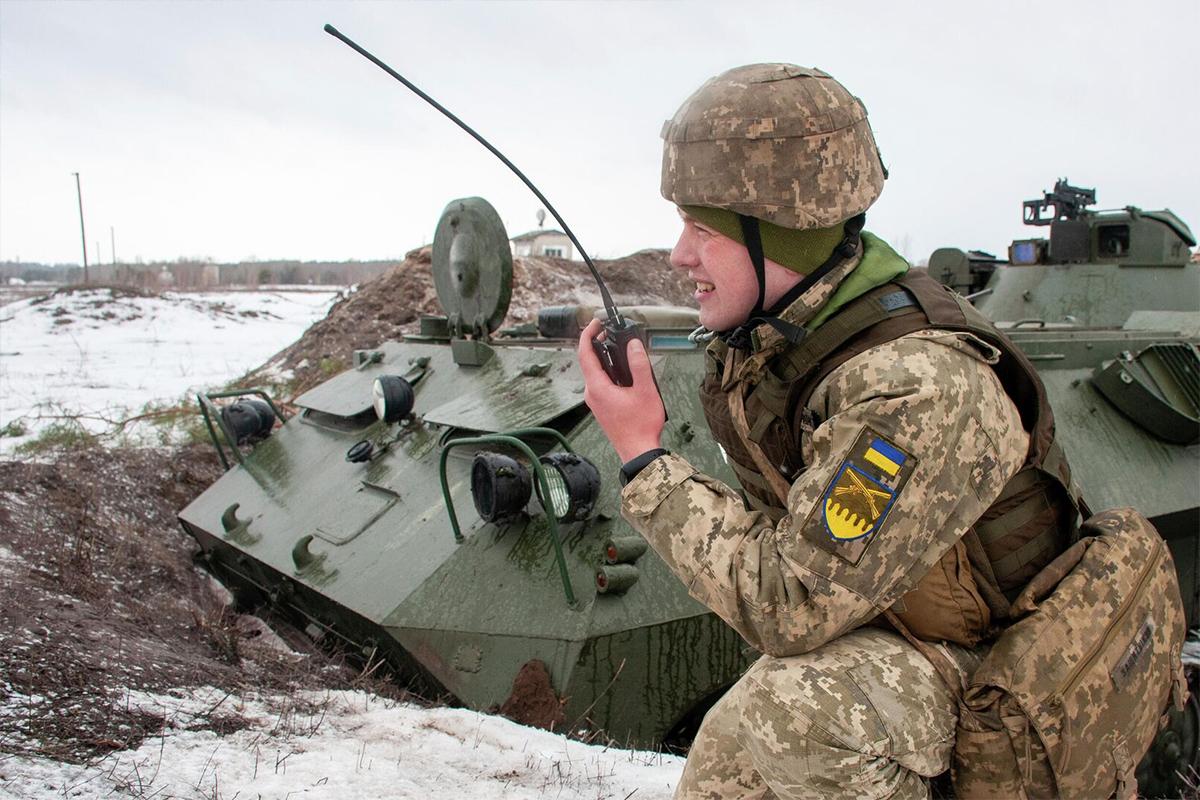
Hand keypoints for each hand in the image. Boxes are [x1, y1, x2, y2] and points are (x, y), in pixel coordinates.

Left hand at [577, 319, 665, 462]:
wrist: (638, 451)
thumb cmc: (641, 425)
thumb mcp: (645, 390)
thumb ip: (639, 364)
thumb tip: (633, 345)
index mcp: (597, 387)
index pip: (585, 353)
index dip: (588, 334)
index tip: (596, 323)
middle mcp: (591, 394)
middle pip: (589, 361)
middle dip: (598, 343)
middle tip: (610, 331)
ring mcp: (595, 402)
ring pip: (595, 373)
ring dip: (604, 358)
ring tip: (618, 347)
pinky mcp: (601, 407)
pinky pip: (600, 383)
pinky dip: (607, 371)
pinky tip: (622, 371)